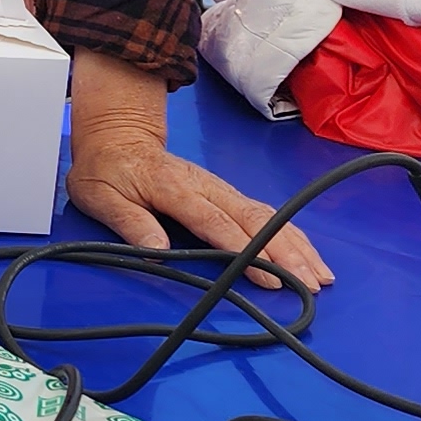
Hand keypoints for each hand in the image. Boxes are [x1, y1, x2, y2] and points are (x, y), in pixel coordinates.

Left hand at [68, 47, 331, 290]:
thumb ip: (129, 222)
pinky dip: (291, 235)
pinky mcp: (227, 195)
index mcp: (174, 188)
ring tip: (321, 275)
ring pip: (266, 216)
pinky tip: (309, 256)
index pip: (212, 221)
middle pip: (252, 219)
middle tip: (309, 283)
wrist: (117, 136)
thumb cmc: (106, 170)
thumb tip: (155, 250)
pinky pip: (264, 214)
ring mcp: (220, 189)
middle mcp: (206, 187)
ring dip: (296, 245)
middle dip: (285, 252)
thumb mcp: (99, 195)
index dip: (240, 248)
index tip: (265, 276)